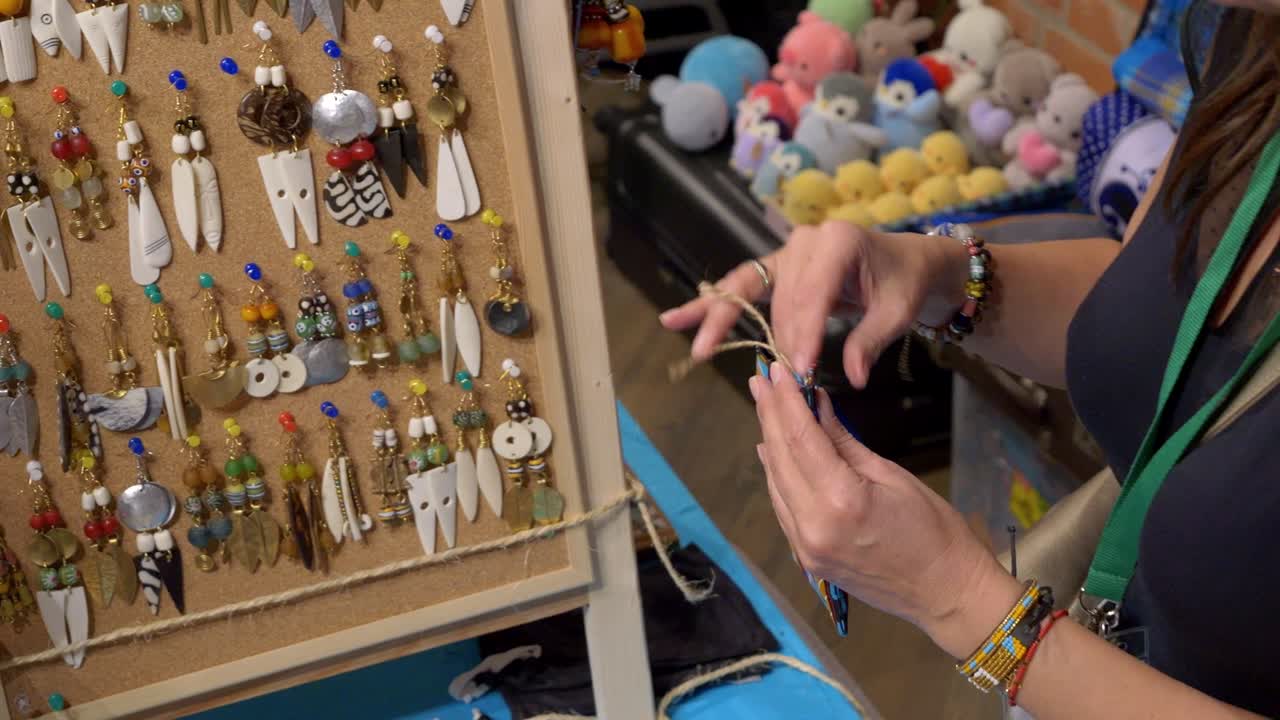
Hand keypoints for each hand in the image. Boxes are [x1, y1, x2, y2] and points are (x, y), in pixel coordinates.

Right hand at [660, 221, 963, 386]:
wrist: (906, 261)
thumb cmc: (903, 284)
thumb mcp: (897, 312)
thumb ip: (870, 342)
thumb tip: (853, 377)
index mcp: (838, 241)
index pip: (814, 294)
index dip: (806, 334)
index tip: (800, 370)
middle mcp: (806, 241)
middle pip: (783, 299)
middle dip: (778, 341)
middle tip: (777, 379)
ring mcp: (786, 252)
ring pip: (750, 292)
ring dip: (723, 322)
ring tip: (697, 349)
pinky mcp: (776, 268)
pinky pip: (741, 288)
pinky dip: (712, 305)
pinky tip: (677, 318)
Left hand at [750, 366, 1022, 656]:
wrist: (946, 593)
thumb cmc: (933, 530)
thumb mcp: (891, 476)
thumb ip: (843, 441)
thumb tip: (815, 404)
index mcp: (840, 500)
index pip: (800, 439)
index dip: (784, 401)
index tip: (774, 371)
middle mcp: (813, 525)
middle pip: (780, 459)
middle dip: (769, 415)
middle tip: (761, 379)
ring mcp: (805, 547)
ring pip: (775, 483)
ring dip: (769, 443)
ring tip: (765, 406)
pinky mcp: (806, 558)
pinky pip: (783, 507)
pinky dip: (776, 476)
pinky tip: (772, 451)